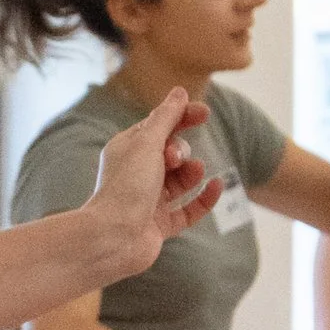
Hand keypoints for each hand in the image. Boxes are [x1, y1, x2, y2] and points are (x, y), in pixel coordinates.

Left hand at [80, 88, 219, 283]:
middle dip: (179, 150)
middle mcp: (136, 174)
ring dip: (191, 172)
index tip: (204, 113)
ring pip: (181, 180)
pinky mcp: (160, 225)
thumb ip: (166, 118)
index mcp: (126, 150)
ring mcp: (149, 201)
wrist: (112, 238)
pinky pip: (189, 209)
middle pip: (171, 153)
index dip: (181, 117)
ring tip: (192, 171)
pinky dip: (204, 198)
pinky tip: (217, 185)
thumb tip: (179, 92)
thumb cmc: (125, 187)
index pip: (158, 127)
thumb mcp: (147, 143)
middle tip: (171, 158)